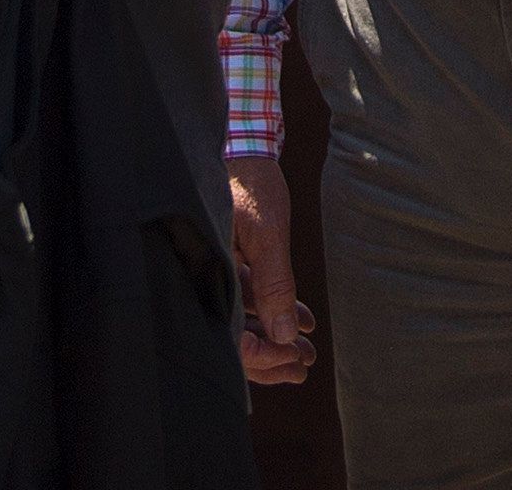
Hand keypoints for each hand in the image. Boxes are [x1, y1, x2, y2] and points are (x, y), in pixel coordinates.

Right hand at [226, 152, 315, 384]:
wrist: (245, 145)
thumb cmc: (250, 183)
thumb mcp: (267, 232)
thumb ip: (275, 284)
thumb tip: (287, 336)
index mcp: (203, 272)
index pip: (225, 337)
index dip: (258, 356)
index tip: (291, 360)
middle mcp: (203, 278)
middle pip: (232, 336)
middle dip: (271, 356)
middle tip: (304, 367)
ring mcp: (216, 271)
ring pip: (243, 319)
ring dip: (277, 336)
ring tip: (308, 350)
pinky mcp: (228, 264)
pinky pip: (249, 299)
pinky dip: (276, 310)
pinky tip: (302, 320)